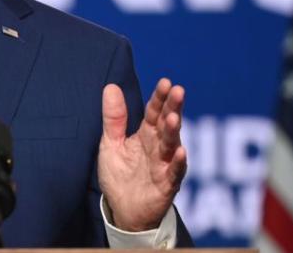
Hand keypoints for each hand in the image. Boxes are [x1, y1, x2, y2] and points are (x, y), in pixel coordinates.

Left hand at [96, 78, 186, 231]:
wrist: (122, 211)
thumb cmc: (120, 175)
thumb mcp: (111, 143)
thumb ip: (114, 118)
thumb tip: (111, 86)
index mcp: (146, 135)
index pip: (154, 112)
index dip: (159, 98)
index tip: (165, 82)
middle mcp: (158, 147)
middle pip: (167, 124)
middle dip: (173, 108)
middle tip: (178, 91)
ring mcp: (164, 165)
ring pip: (172, 145)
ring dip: (174, 132)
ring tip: (174, 118)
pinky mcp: (166, 185)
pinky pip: (174, 173)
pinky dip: (178, 163)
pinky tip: (181, 152)